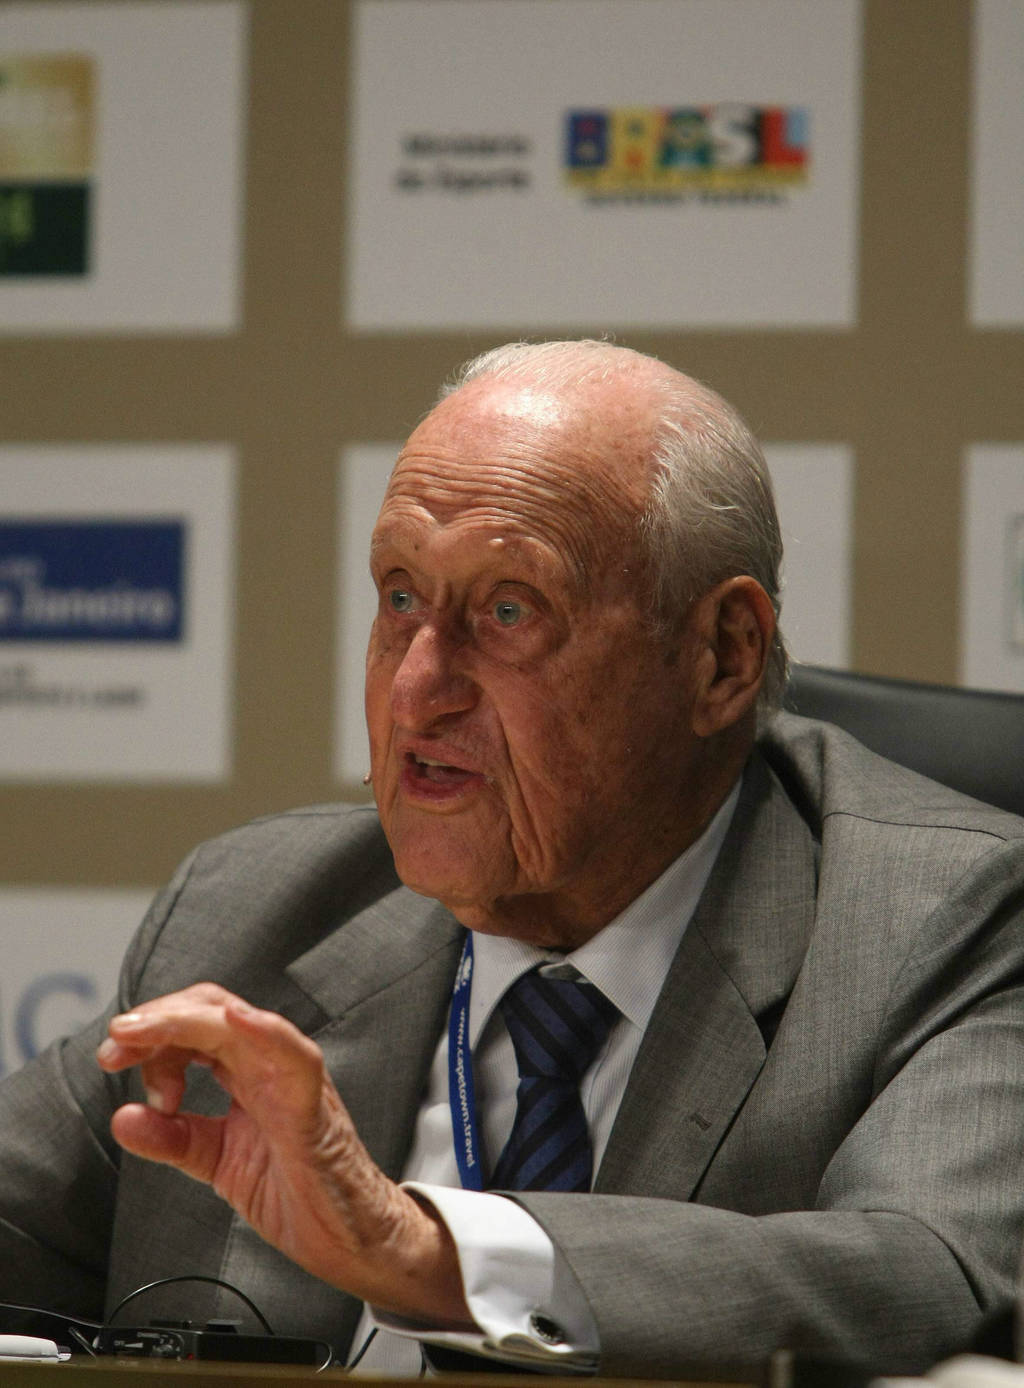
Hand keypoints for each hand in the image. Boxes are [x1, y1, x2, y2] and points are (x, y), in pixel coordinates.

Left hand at [97, 982, 470, 1324]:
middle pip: (209, 1009)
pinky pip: (293, 1055)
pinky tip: (234, 1021)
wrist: (347, 1235)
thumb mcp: (216, 1160)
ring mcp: (291, 1077)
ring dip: (183, 1019)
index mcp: (247, 1072)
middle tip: (115, 1045)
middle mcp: (268, 1064)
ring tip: (141, 1033)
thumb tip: (123, 1117)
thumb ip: (172, 1138)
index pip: (193, 1028)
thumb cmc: (298, 1191)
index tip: (112, 1059)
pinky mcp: (311, 1102)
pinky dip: (265, 1032)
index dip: (148, 1036)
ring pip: (239, 1020)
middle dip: (156, 1019)